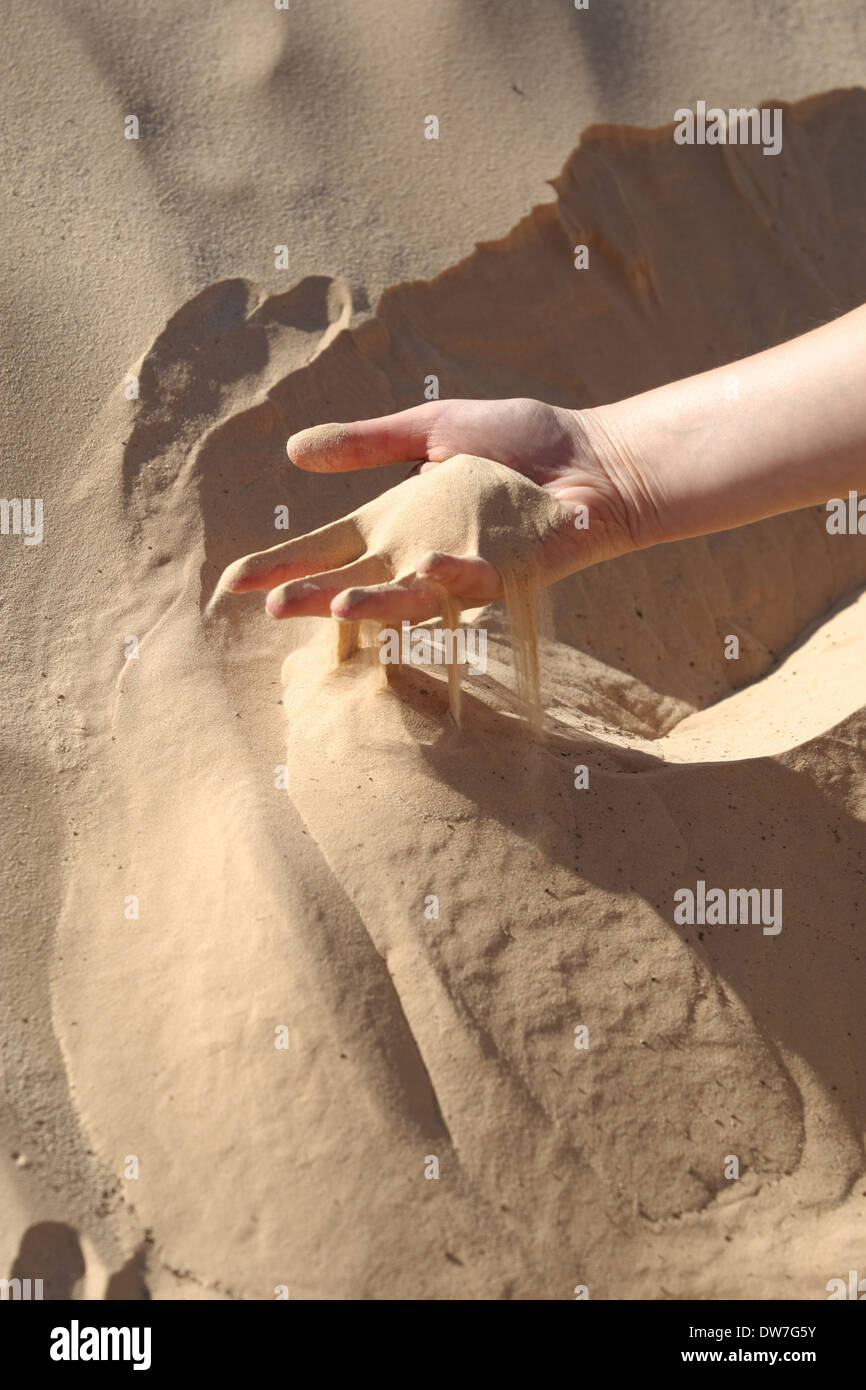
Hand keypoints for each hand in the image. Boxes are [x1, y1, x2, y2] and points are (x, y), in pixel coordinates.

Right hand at [219, 397, 642, 624]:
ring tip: (334, 605)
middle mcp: (419, 553)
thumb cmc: (519, 442)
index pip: (328, 547)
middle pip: (353, 582)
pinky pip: (471, 582)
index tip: (233, 581)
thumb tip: (294, 450)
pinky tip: (425, 566)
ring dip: (371, 604)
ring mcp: (461, 570)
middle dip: (311, 596)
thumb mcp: (432, 429)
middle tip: (270, 608)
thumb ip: (369, 443)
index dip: (284, 564)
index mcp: (396, 520)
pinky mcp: (505, 575)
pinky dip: (448, 576)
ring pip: (406, 597)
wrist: (592, 457)